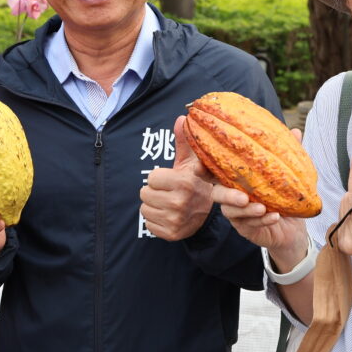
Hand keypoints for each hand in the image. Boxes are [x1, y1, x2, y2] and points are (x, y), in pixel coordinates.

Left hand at [138, 116, 214, 240]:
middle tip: (168, 192)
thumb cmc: (195, 184)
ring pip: (144, 209)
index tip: (171, 180)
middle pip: (144, 194)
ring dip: (153, 205)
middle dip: (154, 192)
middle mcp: (179, 202)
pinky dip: (155, 220)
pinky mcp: (170, 234)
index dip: (159, 178)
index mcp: (184, 182)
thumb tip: (181, 117)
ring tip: (168, 203)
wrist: (207, 214)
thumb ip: (183, 141)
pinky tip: (168, 216)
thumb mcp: (191, 163)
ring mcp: (175, 220)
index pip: (151, 178)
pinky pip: (148, 224)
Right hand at [209, 126, 311, 265]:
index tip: (199, 165)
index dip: (202, 168)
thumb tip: (295, 131)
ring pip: (230, 212)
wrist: (294, 225)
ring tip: (262, 208)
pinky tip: (274, 216)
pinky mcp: (245, 229)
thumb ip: (286, 153)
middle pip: (216, 194)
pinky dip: (262, 221)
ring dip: (247, 211)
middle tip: (243, 197)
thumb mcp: (286, 173)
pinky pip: (248, 226)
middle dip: (226, 195)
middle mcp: (231, 196)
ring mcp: (236, 214)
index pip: (214, 172)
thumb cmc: (283, 195)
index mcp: (235, 179)